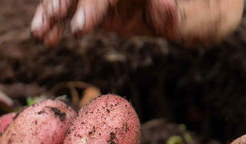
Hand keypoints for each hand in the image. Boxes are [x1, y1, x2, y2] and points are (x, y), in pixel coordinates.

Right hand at [31, 0, 243, 46]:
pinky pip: (79, 14)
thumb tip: (165, 6)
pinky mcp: (106, 9)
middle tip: (54, 18)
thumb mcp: (197, 13)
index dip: (94, 4)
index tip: (82, 24)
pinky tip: (46, 38)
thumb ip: (178, 12)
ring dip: (56, 12)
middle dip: (68, 1)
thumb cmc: (203, 8)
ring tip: (41, 33)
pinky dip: (61, 25)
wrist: (200, 10)